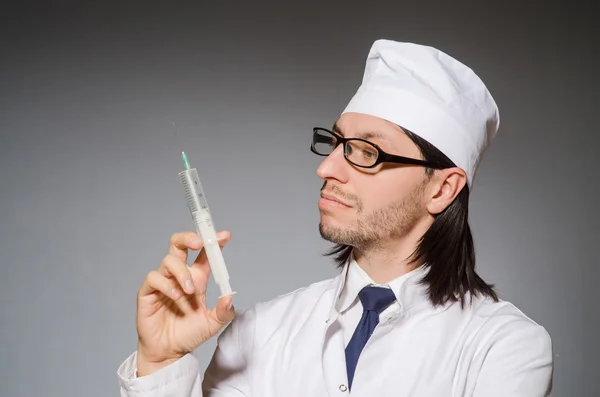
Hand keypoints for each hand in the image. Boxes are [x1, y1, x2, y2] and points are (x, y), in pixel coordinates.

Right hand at [135, 230, 234, 375]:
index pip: (204, 254)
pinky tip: (175, 297)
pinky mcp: (148, 293)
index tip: (225, 236)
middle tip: (199, 243)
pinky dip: (166, 284)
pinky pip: (153, 278)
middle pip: (179, 244)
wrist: (169, 353)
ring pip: (168, 260)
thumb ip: (224, 312)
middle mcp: (179, 276)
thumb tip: (229, 297)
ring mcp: (163, 282)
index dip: (213, 242)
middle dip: (188, 238)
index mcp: (196, 278)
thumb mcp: (213, 324)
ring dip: (182, 272)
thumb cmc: (189, 335)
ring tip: (189, 291)